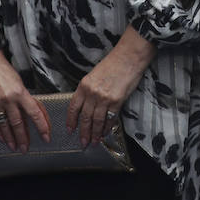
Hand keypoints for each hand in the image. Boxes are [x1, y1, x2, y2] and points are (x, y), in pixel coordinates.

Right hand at [0, 50, 50, 151]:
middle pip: (18, 124)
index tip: (46, 135)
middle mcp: (7, 99)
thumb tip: (35, 113)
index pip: (34, 113)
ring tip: (15, 146)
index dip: (41, 126)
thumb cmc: (4, 70)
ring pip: (5, 126)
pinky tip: (2, 138)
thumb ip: (26, 98)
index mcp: (20, 92)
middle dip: (23, 138)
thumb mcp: (20, 82)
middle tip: (26, 148)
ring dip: (10, 139)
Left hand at [67, 27, 155, 146]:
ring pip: (96, 121)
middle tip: (83, 142)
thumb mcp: (94, 75)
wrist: (128, 57)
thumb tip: (87, 107)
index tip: (70, 130)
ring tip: (95, 141)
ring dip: (95, 133)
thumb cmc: (113, 64)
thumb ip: (89, 90)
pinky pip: (110, 118)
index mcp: (84, 85)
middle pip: (85, 117)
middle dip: (83, 132)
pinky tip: (105, 132)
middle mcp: (92, 93)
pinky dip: (107, 127)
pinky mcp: (117, 101)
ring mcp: (104, 98)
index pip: (74, 107)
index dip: (71, 120)